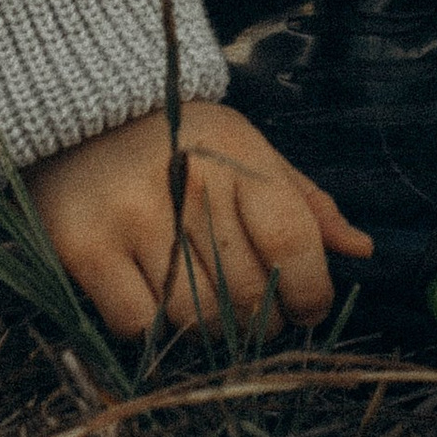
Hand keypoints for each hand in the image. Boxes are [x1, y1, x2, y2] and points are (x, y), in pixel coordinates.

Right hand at [26, 104, 375, 340]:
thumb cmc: (177, 139)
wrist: (75, 110)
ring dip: (206, 327)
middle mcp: (187, 186)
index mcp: (236, 156)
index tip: (307, 306)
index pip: (293, 241)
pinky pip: (139, 325)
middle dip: (262, 319)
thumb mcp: (245, 150)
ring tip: (198, 297)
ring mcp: (131, 218)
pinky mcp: (84, 248)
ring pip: (195, 318)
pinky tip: (148, 292)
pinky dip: (150, 325)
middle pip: (249, 293)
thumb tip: (361, 250)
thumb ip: (304, 203)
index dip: (311, 291)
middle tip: (251, 311)